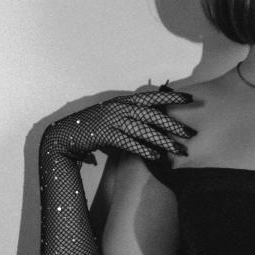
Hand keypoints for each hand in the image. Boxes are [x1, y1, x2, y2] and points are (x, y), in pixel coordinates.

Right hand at [41, 84, 195, 164]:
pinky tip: (158, 157)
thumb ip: (130, 115)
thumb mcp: (112, 115)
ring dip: (164, 141)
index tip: (190, 98)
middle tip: (191, 133)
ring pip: (144, 130)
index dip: (172, 97)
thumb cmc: (91, 127)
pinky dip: (145, 150)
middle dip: (173, 124)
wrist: (64, 135)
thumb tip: (152, 120)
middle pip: (152, 115)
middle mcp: (119, 108)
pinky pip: (130, 143)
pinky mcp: (105, 136)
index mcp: (122, 101)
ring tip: (180, 151)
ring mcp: (111, 121)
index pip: (152, 97)